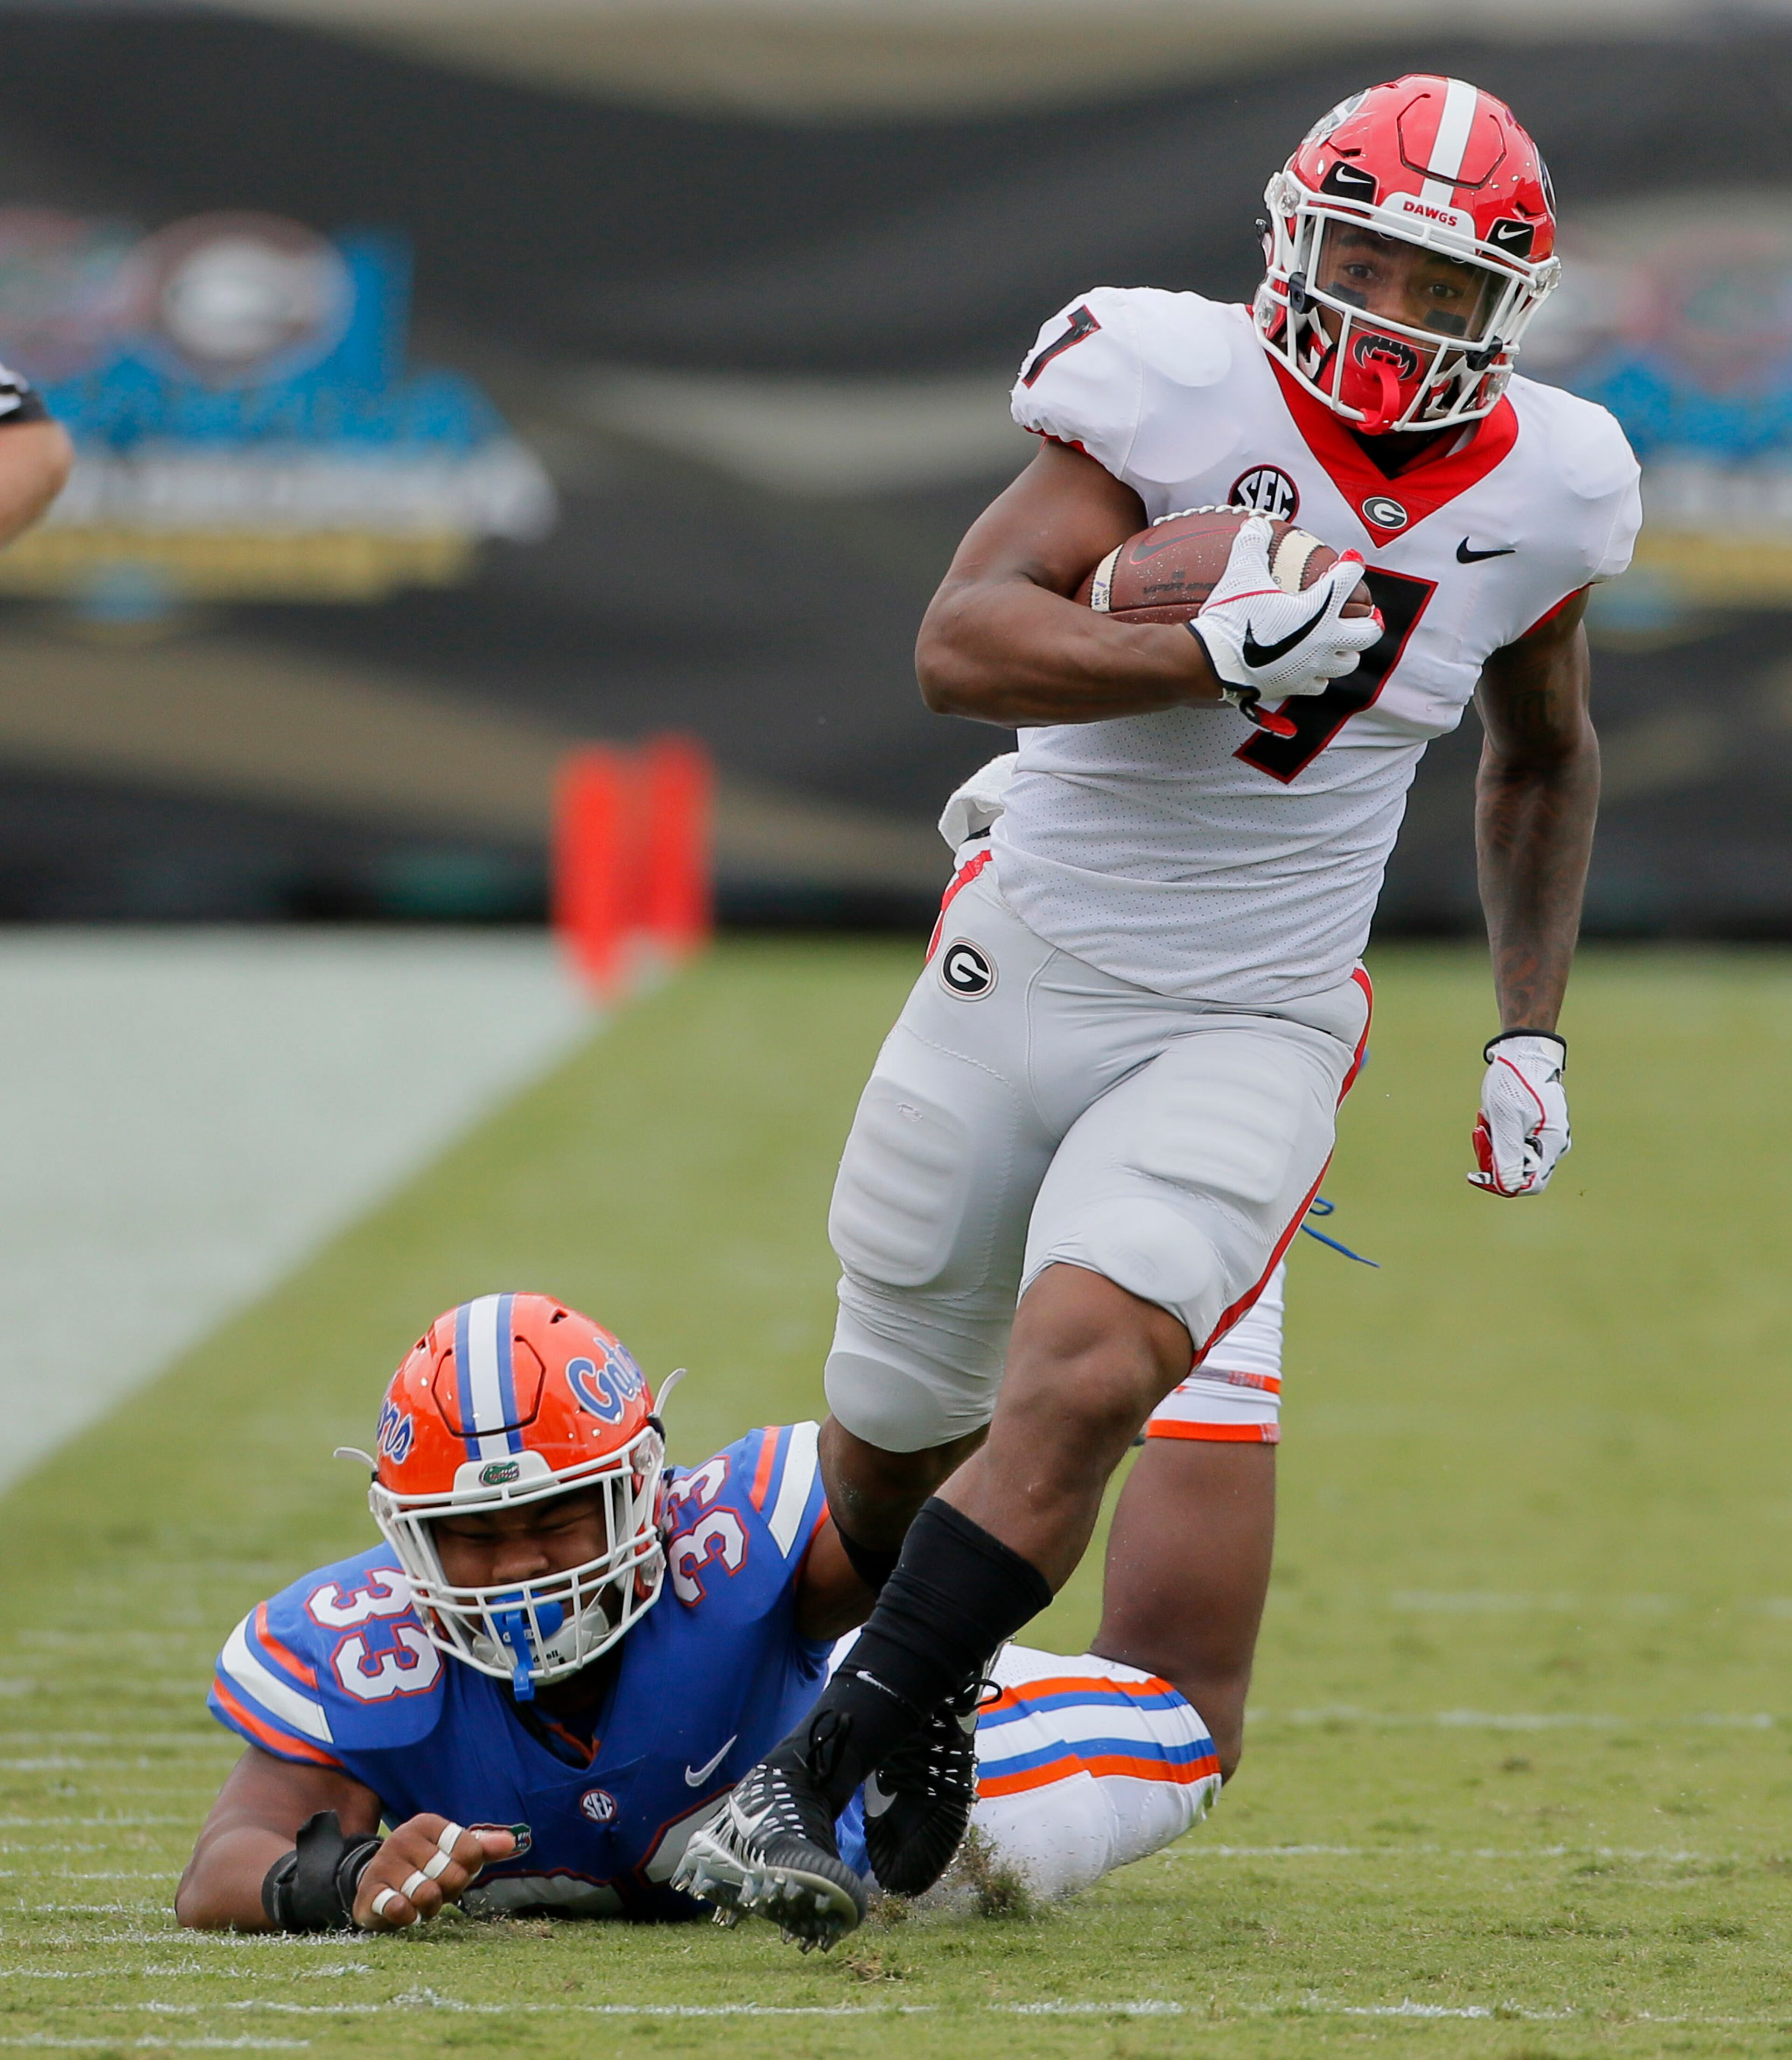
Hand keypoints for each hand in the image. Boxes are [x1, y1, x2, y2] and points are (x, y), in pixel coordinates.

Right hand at [352, 1816, 515, 1929]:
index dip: (469, 1870)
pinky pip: (396, 1907)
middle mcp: (403, 1838)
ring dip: (430, 1906)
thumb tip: (512, 1843)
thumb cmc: (424, 1867)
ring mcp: (384, 1864)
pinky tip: (404, 1912)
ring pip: (426, 1893)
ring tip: (420, 1901)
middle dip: (449, 1890)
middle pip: (451, 1874)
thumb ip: (481, 1848)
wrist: (376, 1884)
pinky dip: (406, 1915)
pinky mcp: (369, 1893)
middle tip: (437, 1889)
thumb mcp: (452, 1854)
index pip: (470, 1850)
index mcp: (427, 1824)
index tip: (456, 1870)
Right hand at [1190, 515, 1381, 702]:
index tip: (1349, 559)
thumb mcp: (1241, 573)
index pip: (1348, 579)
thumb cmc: (1231, 617)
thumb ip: (1252, 544)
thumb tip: (1256, 523)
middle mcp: (1323, 640)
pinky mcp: (1295, 686)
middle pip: (1367, 632)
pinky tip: (1312, 666)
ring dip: (1348, 650)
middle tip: (1366, 613)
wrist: (1213, 661)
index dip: (1352, 564)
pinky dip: (1320, 675)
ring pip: (1348, 662)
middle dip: (1370, 620)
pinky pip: (1320, 684)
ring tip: (1340, 642)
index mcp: (1319, 608)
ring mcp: (1312, 667)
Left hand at [1469, 1032, 1568, 1196]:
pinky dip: (1499, 1132)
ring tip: (1486, 1119)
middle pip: (1520, 1171)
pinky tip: (1491, 1114)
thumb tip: (1507, 1187)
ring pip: (1514, 1155)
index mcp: (1551, 1144)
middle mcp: (1553, 1143)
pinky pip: (1514, 1141)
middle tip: (1480, 1132)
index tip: (1478, 1171)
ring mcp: (1546, 1134)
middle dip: (1495, 1157)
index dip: (1503, 1184)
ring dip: (1495, 1142)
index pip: (1530, 1184)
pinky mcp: (1536, 1126)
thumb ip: (1508, 1154)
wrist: (1522, 1052)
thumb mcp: (1506, 1119)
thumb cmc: (1515, 1082)